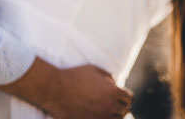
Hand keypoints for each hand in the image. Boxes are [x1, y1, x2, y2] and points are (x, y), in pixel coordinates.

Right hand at [0, 58, 132, 118]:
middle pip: (124, 111)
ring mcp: (99, 117)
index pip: (129, 98)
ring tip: (106, 108)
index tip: (120, 94)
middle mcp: (108, 107)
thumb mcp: (94, 70)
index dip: (125, 95)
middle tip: (114, 101)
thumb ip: (109, 77)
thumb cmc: (74, 76)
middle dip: (120, 105)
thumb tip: (115, 83)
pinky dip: (102, 118)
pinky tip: (97, 113)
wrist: (55, 89)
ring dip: (113, 115)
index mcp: (112, 92)